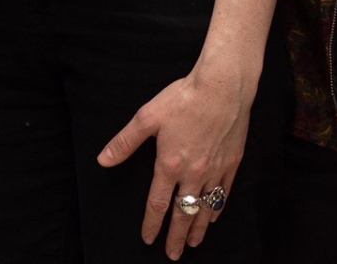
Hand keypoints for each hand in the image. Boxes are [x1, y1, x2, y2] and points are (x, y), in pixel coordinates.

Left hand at [97, 61, 252, 258]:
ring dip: (197, 228)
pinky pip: (223, 193)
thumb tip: (104, 160)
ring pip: (205, 207)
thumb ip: (125, 142)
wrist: (221, 88)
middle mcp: (193, 173)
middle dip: (176, 237)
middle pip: (183, 213)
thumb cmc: (183, 99)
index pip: (158, 203)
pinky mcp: (232, 163)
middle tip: (173, 255)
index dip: (152, 223)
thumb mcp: (147, 117)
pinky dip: (217, 208)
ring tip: (192, 243)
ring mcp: (215, 170)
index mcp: (169, 164)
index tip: (148, 238)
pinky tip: (213, 217)